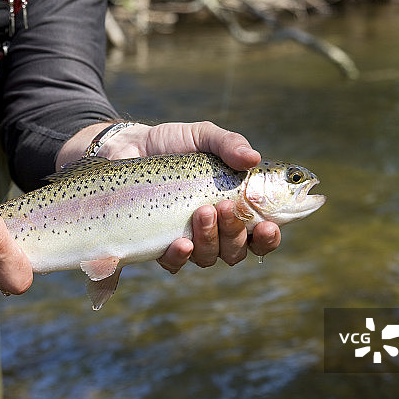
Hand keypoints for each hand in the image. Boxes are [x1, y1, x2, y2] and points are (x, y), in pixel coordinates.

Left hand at [97, 121, 281, 271]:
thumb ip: (229, 144)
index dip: (269, 238)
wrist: (129, 147)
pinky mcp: (159, 244)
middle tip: (223, 206)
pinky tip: (181, 242)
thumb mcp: (204, 136)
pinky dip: (180, 256)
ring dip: (210, 239)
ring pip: (209, 257)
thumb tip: (253, 158)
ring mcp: (188, 239)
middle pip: (236, 251)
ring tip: (201, 212)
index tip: (268, 226)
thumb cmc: (173, 143)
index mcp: (235, 206)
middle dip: (235, 233)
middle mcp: (215, 230)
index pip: (261, 234)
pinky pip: (174, 263)